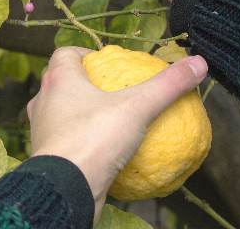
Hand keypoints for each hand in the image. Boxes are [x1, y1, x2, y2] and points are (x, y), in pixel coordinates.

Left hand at [27, 47, 207, 221]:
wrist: (64, 187)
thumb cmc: (93, 138)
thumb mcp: (137, 107)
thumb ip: (167, 86)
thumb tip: (198, 63)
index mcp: (57, 79)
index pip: (65, 53)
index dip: (85, 54)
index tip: (107, 63)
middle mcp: (43, 100)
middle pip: (63, 82)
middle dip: (85, 83)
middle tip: (113, 91)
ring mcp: (41, 128)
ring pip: (62, 113)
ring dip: (82, 114)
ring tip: (111, 121)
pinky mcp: (47, 154)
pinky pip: (68, 142)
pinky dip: (84, 142)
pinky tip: (106, 152)